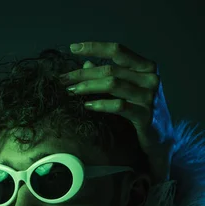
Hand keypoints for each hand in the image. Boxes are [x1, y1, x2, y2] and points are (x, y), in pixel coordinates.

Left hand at [60, 41, 175, 183]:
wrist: (160, 138)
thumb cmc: (140, 111)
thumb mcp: (126, 91)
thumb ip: (110, 76)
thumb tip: (86, 65)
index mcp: (146, 66)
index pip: (117, 50)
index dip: (94, 47)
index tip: (73, 48)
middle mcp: (150, 78)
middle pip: (110, 69)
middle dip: (83, 74)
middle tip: (64, 79)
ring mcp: (149, 96)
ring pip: (113, 84)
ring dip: (88, 87)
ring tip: (71, 91)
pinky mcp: (145, 115)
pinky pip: (119, 106)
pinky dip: (101, 104)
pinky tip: (87, 106)